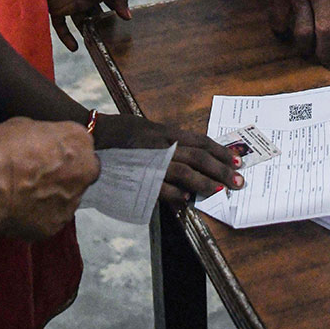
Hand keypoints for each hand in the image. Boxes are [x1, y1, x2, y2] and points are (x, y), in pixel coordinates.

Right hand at [0, 117, 98, 242]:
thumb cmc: (1, 151)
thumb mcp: (25, 125)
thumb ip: (45, 137)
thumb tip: (43, 144)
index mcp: (79, 141)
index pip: (80, 143)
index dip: (63, 148)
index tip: (48, 153)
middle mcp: (85, 172)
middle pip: (82, 172)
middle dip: (67, 173)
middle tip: (40, 175)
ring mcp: (72, 202)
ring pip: (68, 197)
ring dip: (54, 195)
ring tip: (25, 195)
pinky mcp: (55, 226)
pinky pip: (51, 218)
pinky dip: (39, 215)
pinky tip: (19, 209)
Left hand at [38, 0, 130, 51]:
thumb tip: (128, 17)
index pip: (112, 6)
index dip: (118, 16)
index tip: (127, 31)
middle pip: (97, 18)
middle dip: (104, 29)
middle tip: (113, 45)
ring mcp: (71, 4)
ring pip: (80, 24)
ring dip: (88, 35)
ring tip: (97, 48)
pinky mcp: (56, 9)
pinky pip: (61, 27)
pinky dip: (67, 38)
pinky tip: (75, 48)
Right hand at [94, 114, 240, 204]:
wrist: (90, 137)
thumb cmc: (117, 131)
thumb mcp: (146, 127)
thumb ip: (165, 139)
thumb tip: (184, 150)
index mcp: (166, 132)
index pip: (200, 141)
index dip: (220, 151)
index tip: (236, 160)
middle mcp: (163, 145)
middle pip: (199, 157)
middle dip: (221, 169)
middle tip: (238, 180)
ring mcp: (151, 162)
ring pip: (186, 172)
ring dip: (205, 183)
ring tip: (220, 191)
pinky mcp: (139, 178)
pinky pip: (163, 188)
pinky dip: (177, 194)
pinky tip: (188, 201)